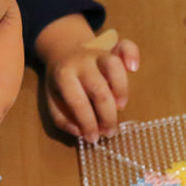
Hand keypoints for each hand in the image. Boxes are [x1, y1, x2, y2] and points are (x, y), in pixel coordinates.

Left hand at [36, 15, 139, 142]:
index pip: (78, 102)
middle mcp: (82, 62)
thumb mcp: (53, 101)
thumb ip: (63, 120)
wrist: (62, 51)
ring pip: (113, 65)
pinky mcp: (113, 48)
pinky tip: (133, 68)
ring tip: (120, 106)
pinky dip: (132, 55)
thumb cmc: (61, 83)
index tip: (93, 138)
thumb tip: (81, 132)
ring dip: (121, 89)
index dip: (88, 123)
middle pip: (99, 89)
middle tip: (109, 131)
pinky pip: (126, 46)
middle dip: (107, 115)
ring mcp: (99, 54)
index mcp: (64, 75)